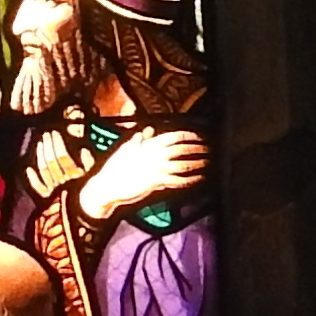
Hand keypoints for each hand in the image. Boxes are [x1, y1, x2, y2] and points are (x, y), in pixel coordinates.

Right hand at [78, 126, 208, 222]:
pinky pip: (178, 180)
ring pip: (183, 164)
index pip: (174, 136)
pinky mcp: (157, 182)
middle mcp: (155, 154)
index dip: (189, 135)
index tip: (200, 136)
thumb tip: (149, 130)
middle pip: (182, 148)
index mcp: (148, 144)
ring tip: (207, 162)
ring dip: (197, 163)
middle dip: (197, 148)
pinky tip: (199, 178)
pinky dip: (191, 179)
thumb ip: (139, 139)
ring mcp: (157, 168)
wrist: (107, 185)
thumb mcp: (126, 148)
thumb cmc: (115, 167)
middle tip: (208, 149)